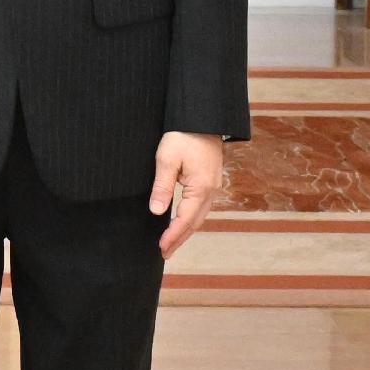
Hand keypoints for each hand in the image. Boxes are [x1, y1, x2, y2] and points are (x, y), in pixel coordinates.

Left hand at [151, 134, 227, 254]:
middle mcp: (211, 190)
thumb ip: (162, 187)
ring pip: (200, 215)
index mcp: (201, 187)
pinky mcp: (211, 179)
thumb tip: (156, 211)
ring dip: (186, 230)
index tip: (161, 247)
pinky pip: (202, 205)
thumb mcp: (167, 159)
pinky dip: (192, 218)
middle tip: (165, 253)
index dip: (173, 235)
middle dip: (180, 238)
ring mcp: (213, 185)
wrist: (203, 116)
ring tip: (172, 242)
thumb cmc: (183, 134)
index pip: (185, 219)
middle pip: (195, 222)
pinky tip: (183, 221)